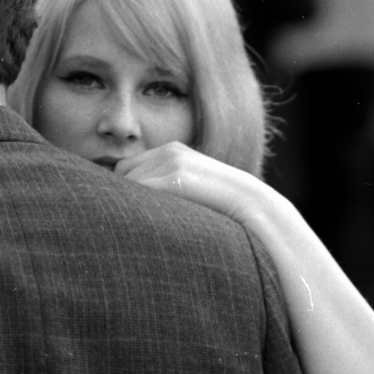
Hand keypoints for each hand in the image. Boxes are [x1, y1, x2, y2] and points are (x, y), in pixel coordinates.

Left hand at [114, 141, 268, 226]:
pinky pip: (138, 192)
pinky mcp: (176, 178)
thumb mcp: (191, 187)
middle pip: (123, 174)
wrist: (250, 203)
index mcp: (172, 150)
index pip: (127, 167)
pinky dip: (135, 207)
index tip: (127, 208)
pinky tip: (143, 222)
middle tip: (128, 217)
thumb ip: (167, 187)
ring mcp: (172, 163)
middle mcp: (169, 152)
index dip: (124, 189)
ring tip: (137, 223)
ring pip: (128, 185)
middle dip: (123, 195)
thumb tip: (135, 204)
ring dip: (129, 204)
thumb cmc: (221, 205)